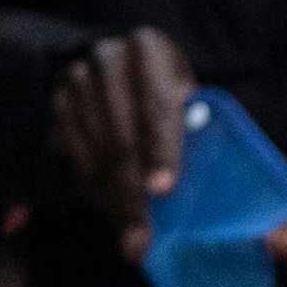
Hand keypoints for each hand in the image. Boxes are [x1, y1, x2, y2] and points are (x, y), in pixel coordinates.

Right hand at [52, 30, 195, 256]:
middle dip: (132, 191)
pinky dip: (94, 192)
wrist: (119, 72)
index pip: (156, 105)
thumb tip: (229, 194)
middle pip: (120, 135)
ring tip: (133, 238)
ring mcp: (75, 82)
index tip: (162, 190)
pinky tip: (114, 214)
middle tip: (142, 237)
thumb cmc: (167, 93)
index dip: (160, 150)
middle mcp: (106, 58)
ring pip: (95, 154)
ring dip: (113, 202)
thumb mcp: (188, 99)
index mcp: (148, 48)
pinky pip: (74, 159)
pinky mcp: (57, 106)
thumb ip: (197, 130)